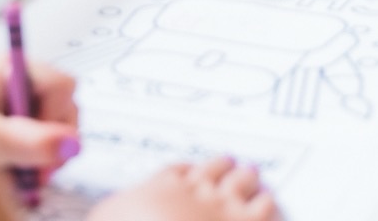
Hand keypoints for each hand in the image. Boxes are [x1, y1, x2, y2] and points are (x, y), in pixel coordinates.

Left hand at [0, 54, 80, 188]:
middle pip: (63, 109)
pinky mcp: (15, 130)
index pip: (61, 85)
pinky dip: (31, 165)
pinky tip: (12, 174)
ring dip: (42, 158)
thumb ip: (27, 142)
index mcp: (9, 69)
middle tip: (36, 173)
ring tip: (18, 176)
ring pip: (55, 132)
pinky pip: (40, 146)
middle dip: (53, 143)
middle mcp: (19, 84)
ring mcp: (18, 108)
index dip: (57, 116)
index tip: (39, 145)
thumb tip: (72, 143)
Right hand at [90, 158, 279, 220]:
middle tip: (229, 164)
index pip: (176, 173)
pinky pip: (263, 207)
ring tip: (253, 175)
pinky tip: (268, 201)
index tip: (188, 173)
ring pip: (240, 181)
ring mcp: (221, 208)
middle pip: (212, 170)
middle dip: (221, 169)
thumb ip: (119, 207)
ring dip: (247, 179)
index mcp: (162, 191)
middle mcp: (194, 193)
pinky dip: (266, 202)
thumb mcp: (109, 213)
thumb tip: (118, 208)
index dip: (184, 173)